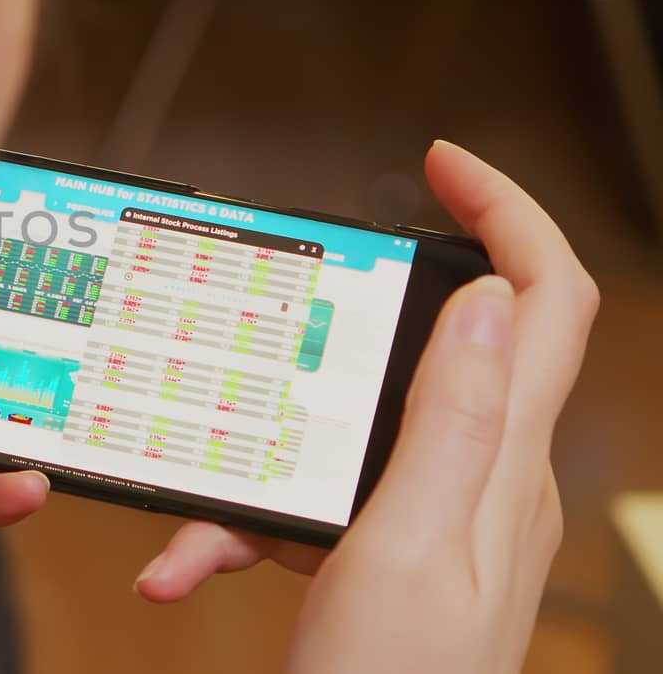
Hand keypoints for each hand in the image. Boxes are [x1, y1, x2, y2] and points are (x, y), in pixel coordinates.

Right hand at [134, 141, 597, 672]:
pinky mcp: (382, 557)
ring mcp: (433, 520)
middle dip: (360, 314)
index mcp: (501, 465)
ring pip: (351, 433)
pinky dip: (241, 524)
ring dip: (264, 448)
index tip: (436, 161)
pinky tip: (180, 562)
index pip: (544, 301)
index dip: (506, 212)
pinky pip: (309, 508)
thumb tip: (485, 299)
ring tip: (192, 501)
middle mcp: (481, 482)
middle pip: (446, 347)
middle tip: (291, 294)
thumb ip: (451, 423)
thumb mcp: (410, 551)